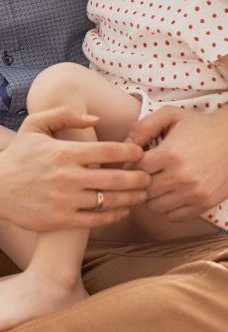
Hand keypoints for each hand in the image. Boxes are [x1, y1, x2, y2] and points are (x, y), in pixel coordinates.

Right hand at [0, 106, 148, 231]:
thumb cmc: (18, 154)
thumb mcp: (34, 126)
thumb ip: (64, 115)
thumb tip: (96, 118)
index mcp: (63, 151)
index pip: (108, 150)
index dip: (130, 151)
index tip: (139, 153)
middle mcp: (66, 176)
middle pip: (116, 178)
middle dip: (139, 178)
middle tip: (148, 177)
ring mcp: (64, 200)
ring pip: (110, 200)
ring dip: (131, 198)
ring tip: (140, 194)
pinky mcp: (61, 220)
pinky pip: (98, 219)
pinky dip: (114, 214)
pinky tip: (121, 209)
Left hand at [127, 105, 227, 220]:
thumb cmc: (198, 126)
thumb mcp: (170, 115)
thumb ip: (143, 127)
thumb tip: (125, 146)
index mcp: (170, 154)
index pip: (135, 169)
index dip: (130, 165)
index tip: (134, 161)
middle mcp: (182, 177)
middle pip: (144, 190)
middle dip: (139, 181)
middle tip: (144, 173)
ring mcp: (195, 193)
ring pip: (156, 206)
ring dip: (152, 196)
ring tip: (157, 182)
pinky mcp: (205, 203)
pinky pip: (175, 216)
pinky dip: (168, 207)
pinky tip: (171, 193)